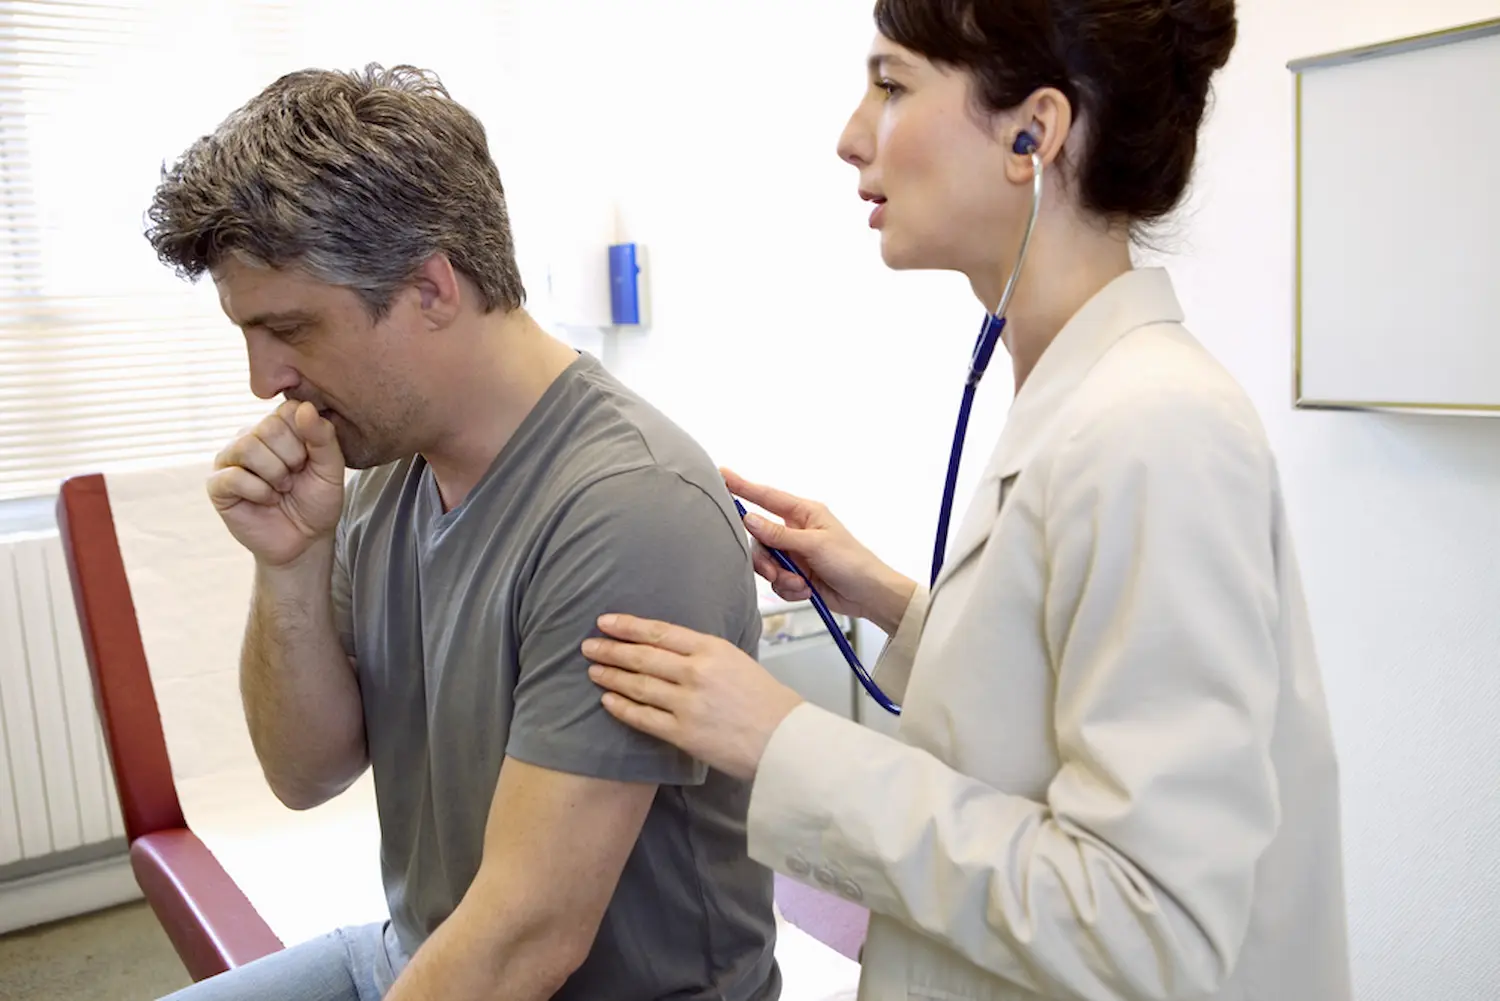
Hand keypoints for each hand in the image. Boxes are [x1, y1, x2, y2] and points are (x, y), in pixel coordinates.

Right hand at [207, 400, 345, 567]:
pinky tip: (267, 500)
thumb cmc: (317, 500)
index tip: (310, 460)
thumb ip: (324, 437)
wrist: (304, 539)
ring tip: (282, 489)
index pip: (289, 410)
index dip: (306, 438)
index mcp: (279, 426)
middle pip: (268, 428)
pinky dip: (260, 492)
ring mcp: (230, 459)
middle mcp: (251, 435)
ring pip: (248, 447)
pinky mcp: (217, 484)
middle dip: (291, 459)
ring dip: (275, 475)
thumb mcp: (330, 469)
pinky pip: (234, 476)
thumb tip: (305, 407)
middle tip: (294, 478)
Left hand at [584, 615, 804, 780]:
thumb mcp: (737, 660)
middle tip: (588, 646)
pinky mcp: (683, 733)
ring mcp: (688, 704)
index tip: (605, 622)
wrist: (784, 739)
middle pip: (642, 656)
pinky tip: (607, 701)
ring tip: (593, 670)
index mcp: (711, 649)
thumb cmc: (766, 700)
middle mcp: (696, 673)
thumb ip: (704, 652)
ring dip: (611, 677)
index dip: (628, 626)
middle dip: (611, 649)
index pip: (659, 631)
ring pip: (638, 685)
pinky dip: (622, 708)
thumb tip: (670, 648)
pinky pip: (643, 718)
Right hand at [723, 468, 915, 634]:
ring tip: (799, 584)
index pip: (766, 496)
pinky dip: (788, 588)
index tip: (721, 475)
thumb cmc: (852, 562)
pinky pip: (776, 581)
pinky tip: (805, 590)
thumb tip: (749, 519)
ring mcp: (794, 552)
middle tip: (774, 572)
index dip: (742, 486)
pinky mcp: (795, 574)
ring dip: (780, 577)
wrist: (868, 595)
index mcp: (803, 513)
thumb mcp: (815, 545)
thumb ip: (779, 534)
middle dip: (766, 560)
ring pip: (766, 562)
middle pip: (759, 538)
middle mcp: (795, 530)